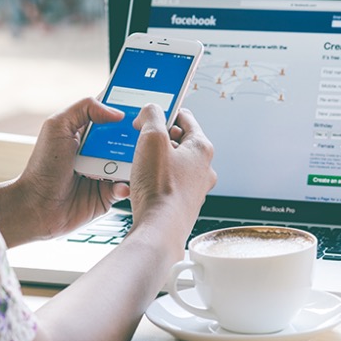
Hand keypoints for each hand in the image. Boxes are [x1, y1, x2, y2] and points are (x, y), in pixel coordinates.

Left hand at [13, 97, 130, 241]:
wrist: (37, 206)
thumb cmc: (42, 167)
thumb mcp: (57, 127)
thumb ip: (84, 109)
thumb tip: (117, 112)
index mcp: (88, 134)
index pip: (111, 116)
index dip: (127, 110)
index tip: (142, 106)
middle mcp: (99, 152)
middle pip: (128, 139)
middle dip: (138, 137)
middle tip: (146, 135)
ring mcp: (106, 173)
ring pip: (131, 164)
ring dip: (135, 163)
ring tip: (137, 162)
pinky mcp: (109, 194)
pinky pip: (126, 187)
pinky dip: (126, 186)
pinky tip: (121, 185)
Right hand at [129, 105, 216, 252]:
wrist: (159, 229)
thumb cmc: (160, 188)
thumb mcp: (152, 139)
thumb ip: (152, 116)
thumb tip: (151, 110)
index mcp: (202, 148)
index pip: (185, 117)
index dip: (165, 112)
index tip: (150, 115)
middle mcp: (203, 168)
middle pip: (179, 141)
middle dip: (158, 138)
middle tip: (140, 140)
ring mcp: (195, 187)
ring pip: (173, 163)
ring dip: (155, 159)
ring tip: (137, 163)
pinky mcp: (184, 202)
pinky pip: (169, 182)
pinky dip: (155, 178)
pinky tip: (141, 183)